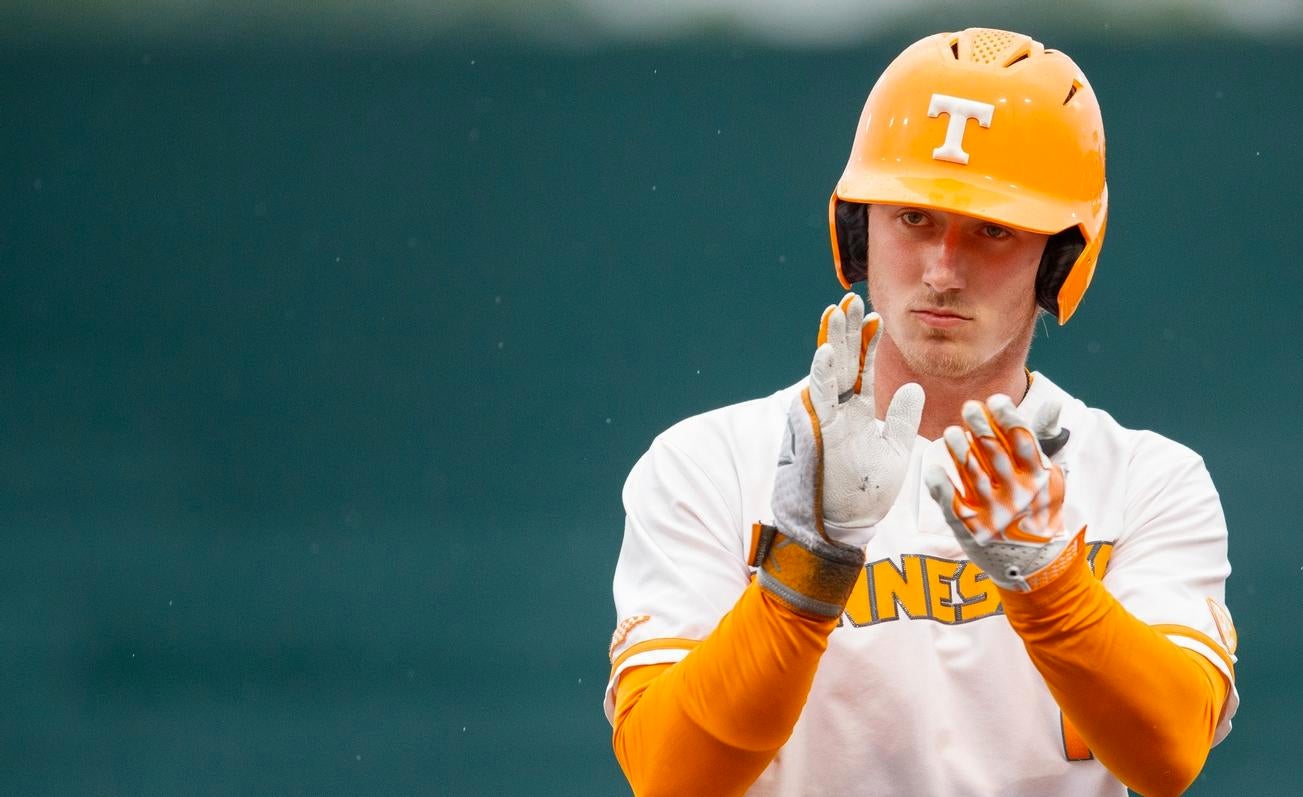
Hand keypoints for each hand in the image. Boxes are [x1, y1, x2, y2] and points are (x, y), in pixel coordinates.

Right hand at [773, 293, 923, 549]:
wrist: (841, 528)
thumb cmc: (864, 495)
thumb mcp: (894, 452)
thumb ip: (903, 420)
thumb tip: (915, 387)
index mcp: (856, 414)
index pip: (863, 370)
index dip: (869, 344)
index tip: (877, 317)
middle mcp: (838, 411)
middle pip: (843, 361)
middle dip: (848, 330)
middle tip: (851, 299)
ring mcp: (823, 419)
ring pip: (828, 372)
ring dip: (832, 342)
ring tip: (837, 312)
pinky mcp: (813, 432)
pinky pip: (818, 399)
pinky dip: (823, 374)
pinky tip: (828, 352)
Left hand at [923, 394, 1074, 591]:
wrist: (1035, 568)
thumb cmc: (1038, 515)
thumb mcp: (1049, 481)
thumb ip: (1041, 445)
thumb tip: (1050, 404)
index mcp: (1038, 480)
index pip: (1022, 441)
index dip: (1007, 417)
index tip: (995, 399)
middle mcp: (1017, 495)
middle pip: (993, 451)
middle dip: (980, 425)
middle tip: (969, 407)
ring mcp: (993, 512)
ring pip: (971, 473)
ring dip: (958, 449)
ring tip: (950, 432)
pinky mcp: (971, 528)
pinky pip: (951, 501)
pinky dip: (940, 484)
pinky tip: (933, 468)